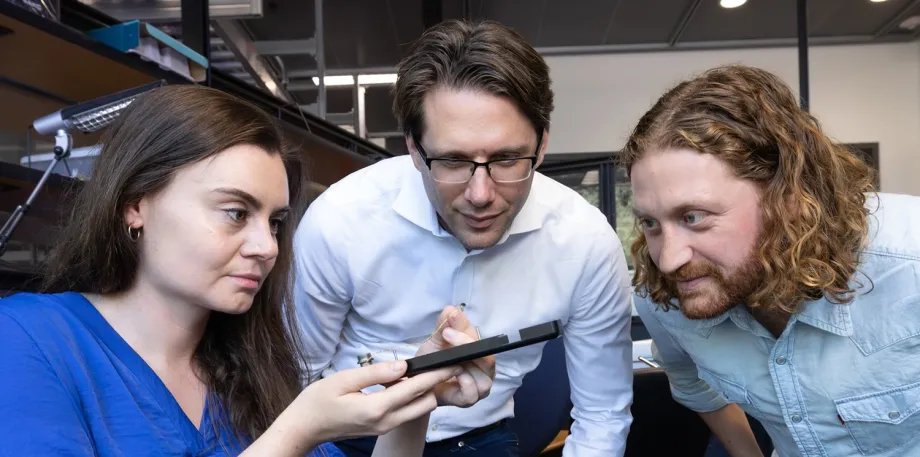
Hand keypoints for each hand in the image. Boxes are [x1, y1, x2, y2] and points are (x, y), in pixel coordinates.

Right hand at [295, 361, 462, 445]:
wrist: (304, 428)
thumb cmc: (317, 402)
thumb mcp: (343, 380)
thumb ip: (375, 372)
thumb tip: (403, 365)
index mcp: (377, 408)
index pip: (416, 388)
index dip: (436, 374)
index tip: (452, 361)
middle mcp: (386, 421)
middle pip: (426, 403)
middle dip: (436, 384)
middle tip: (442, 362)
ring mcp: (385, 427)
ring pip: (418, 409)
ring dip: (425, 391)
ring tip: (425, 369)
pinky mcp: (381, 427)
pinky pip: (406, 411)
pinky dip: (413, 397)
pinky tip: (406, 381)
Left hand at [415, 306, 495, 407]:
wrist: (420, 384)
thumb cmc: (433, 361)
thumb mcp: (436, 340)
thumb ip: (445, 325)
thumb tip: (451, 309)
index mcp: (480, 352)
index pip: (480, 339)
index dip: (466, 329)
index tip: (451, 318)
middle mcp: (484, 369)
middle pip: (486, 357)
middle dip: (466, 344)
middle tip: (446, 334)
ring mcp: (479, 386)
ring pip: (483, 376)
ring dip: (466, 365)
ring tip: (448, 357)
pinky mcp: (469, 400)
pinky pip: (473, 392)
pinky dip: (465, 383)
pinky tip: (453, 375)